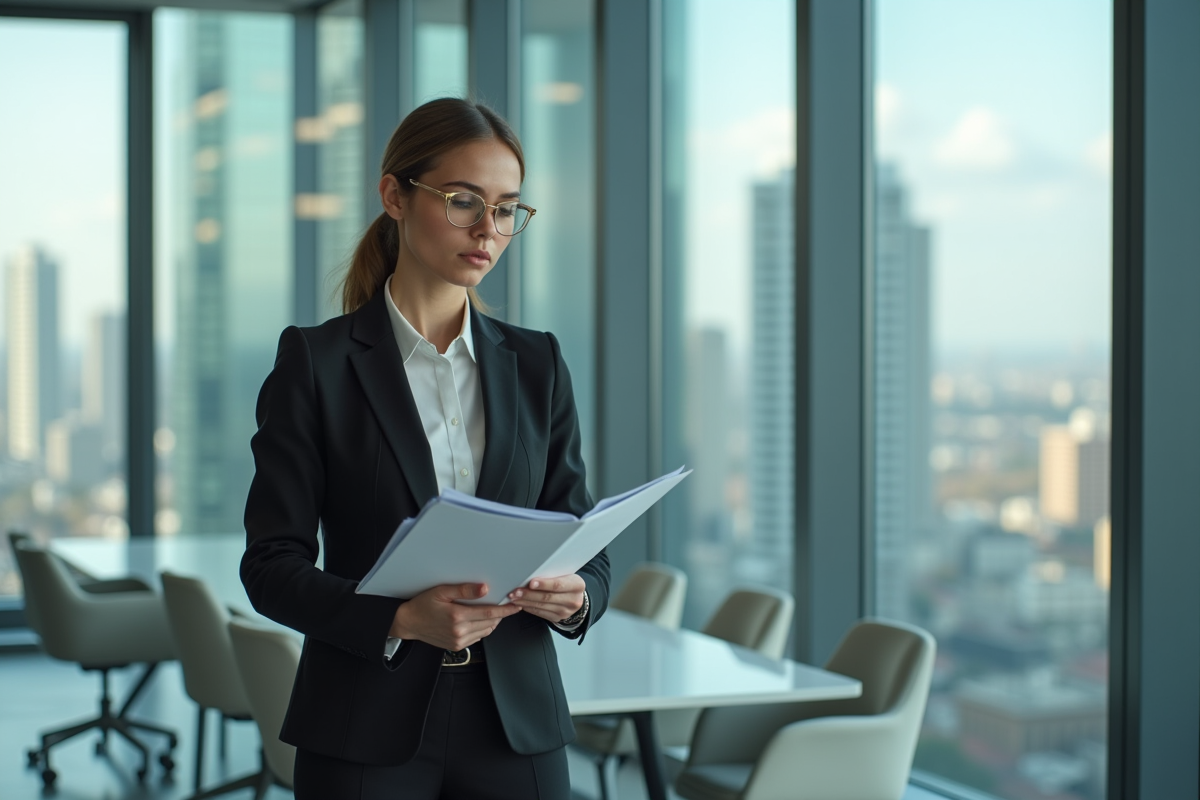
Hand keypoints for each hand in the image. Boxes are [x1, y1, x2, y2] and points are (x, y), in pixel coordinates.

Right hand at [389, 583, 520, 650]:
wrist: (409, 623)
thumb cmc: (423, 605)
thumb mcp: (441, 591)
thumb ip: (464, 590)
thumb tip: (484, 588)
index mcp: (457, 616)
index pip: (489, 612)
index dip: (505, 609)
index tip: (516, 605)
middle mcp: (460, 630)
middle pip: (490, 622)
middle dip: (502, 614)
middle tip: (510, 604)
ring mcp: (459, 640)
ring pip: (486, 631)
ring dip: (494, 621)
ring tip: (497, 611)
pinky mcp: (457, 646)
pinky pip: (478, 637)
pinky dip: (484, 628)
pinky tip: (483, 620)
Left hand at [507, 574, 585, 623]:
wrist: (576, 597)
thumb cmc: (567, 582)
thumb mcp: (565, 574)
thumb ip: (553, 574)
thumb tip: (531, 572)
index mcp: (577, 585)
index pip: (558, 585)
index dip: (544, 584)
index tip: (531, 583)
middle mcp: (573, 600)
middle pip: (547, 597)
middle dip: (529, 594)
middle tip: (516, 591)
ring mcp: (565, 612)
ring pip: (541, 606)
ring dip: (525, 601)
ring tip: (514, 597)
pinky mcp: (557, 618)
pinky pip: (539, 613)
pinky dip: (528, 607)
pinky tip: (520, 603)